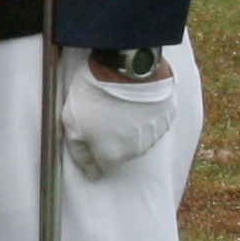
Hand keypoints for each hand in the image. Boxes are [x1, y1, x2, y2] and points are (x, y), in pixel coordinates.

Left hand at [62, 51, 177, 179]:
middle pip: (122, 152)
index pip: (103, 167)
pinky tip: (136, 100)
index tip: (90, 134)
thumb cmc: (94, 93)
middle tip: (104, 115)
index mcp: (113, 155)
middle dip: (113, 139)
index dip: (95, 151)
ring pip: (140, 139)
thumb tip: (90, 173)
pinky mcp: (168, 116)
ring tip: (119, 105)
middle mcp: (137, 151)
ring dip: (130, 127)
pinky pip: (155, 122)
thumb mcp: (71, 121)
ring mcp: (155, 134)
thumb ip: (79, 152)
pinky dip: (146, 115)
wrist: (127, 67)